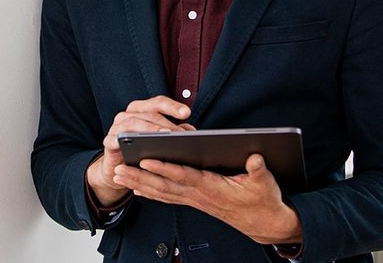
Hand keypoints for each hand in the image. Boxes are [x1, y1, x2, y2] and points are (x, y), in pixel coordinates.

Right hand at [86, 96, 193, 205]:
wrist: (119, 169)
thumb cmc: (141, 152)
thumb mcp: (159, 142)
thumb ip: (174, 133)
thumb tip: (192, 131)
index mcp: (141, 110)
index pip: (158, 102)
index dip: (172, 106)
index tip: (187, 113)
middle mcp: (128, 115)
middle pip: (149, 113)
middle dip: (166, 122)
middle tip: (180, 133)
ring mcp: (116, 127)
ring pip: (133, 122)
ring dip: (150, 129)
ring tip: (165, 136)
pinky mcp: (108, 142)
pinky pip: (115, 138)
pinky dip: (125, 140)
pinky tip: (137, 144)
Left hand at [112, 153, 302, 244]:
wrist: (265, 223)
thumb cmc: (263, 200)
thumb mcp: (265, 183)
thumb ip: (258, 170)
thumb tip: (255, 158)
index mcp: (213, 188)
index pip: (184, 176)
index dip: (164, 168)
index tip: (145, 159)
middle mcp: (200, 195)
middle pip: (164, 185)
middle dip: (139, 176)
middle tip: (117, 169)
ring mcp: (196, 200)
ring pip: (162, 192)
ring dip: (139, 183)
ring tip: (119, 175)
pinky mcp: (196, 201)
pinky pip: (168, 197)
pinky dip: (151, 193)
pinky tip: (137, 188)